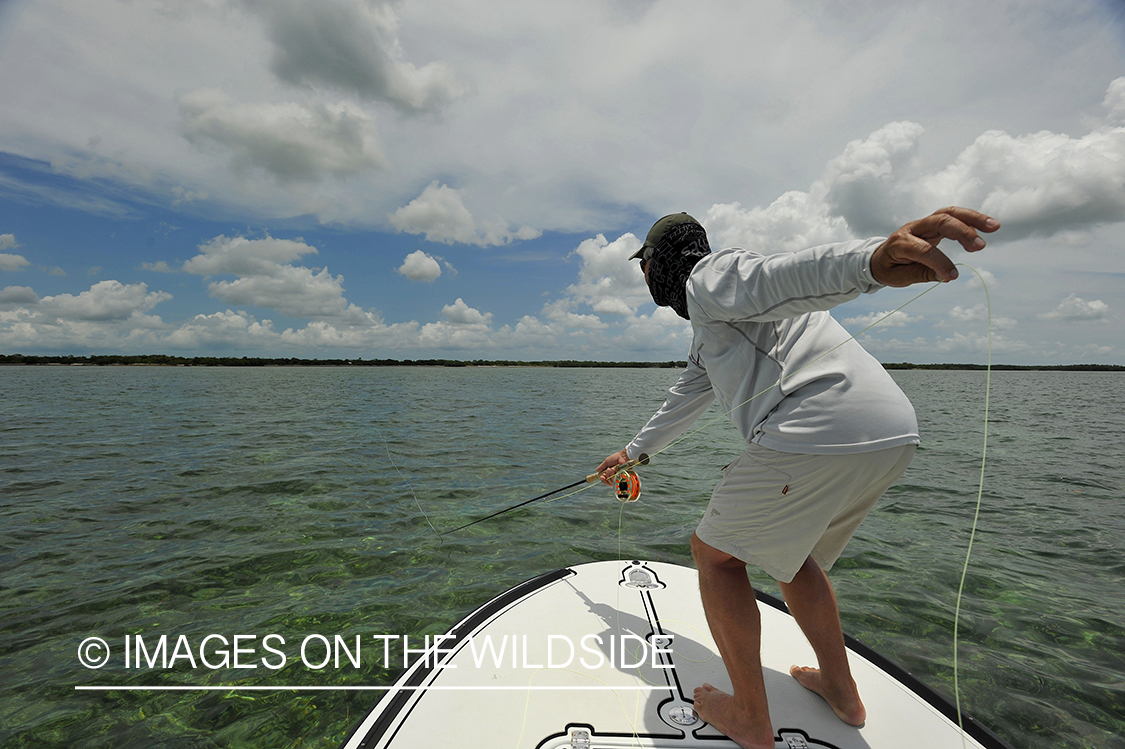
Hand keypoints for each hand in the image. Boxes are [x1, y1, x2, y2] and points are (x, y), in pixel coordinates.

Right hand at [595, 449, 630, 484]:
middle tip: (608, 470)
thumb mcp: (607, 462)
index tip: (602, 477)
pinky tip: (614, 470)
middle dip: (607, 475)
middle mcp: (614, 476)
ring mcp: (619, 476)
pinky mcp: (623, 476)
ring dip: (610, 474)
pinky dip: (615, 475)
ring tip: (612, 469)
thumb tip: (596, 470)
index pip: (605, 480)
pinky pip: (618, 480)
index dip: (603, 480)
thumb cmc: (616, 457)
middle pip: (608, 481)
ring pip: (612, 481)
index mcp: (610, 473)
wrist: (623, 456)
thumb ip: (602, 466)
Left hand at [871, 207, 999, 286]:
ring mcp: (923, 223)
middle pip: (939, 221)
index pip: (923, 249)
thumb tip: (946, 275)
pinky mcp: (932, 223)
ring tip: (995, 227)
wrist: (878, 257)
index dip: (940, 262)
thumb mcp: (898, 277)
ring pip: (949, 213)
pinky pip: (952, 216)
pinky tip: (987, 227)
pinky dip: (970, 220)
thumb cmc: (889, 268)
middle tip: (980, 246)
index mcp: (899, 243)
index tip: (952, 276)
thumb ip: (921, 274)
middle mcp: (912, 228)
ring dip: (973, 218)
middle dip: (961, 232)